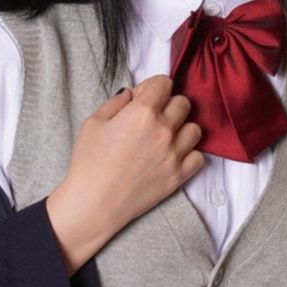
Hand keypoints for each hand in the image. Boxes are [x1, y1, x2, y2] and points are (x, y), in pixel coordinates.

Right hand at [45, 75, 203, 270]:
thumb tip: (132, 94)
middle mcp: (163, 130)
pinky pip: (199, 156)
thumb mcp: (93, 122)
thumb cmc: (88, 163)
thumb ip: (117, 102)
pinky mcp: (179, 176)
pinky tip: (172, 156)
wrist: (93, 203)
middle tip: (153, 117)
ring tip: (165, 137)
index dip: (152, 87)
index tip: (143, 98)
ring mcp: (174, 154)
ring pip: (194, 128)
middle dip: (168, 104)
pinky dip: (189, 154)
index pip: (164, 83)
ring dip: (182, 128)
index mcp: (142, 112)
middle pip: (183, 103)